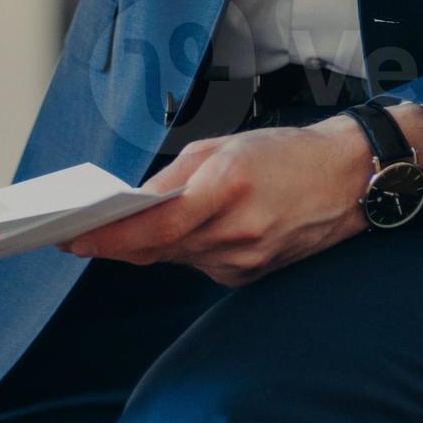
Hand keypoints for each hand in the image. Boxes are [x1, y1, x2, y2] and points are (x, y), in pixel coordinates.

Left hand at [65, 104, 422, 286]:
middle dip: (115, 242)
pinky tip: (171, 235)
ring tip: (112, 232)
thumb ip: (176, 177)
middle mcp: (237, 233)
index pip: (155, 225)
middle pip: (158, 248)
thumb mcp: (225, 146)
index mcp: (228, 190)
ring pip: (176, 258)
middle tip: (76, 235)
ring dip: (146, 246)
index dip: (110, 235)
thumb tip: (135, 203)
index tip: (73, 239)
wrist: (350, 180)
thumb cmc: (286, 153)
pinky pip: (201, 264)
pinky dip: (182, 250)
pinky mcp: (251, 275)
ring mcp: (245, 261)